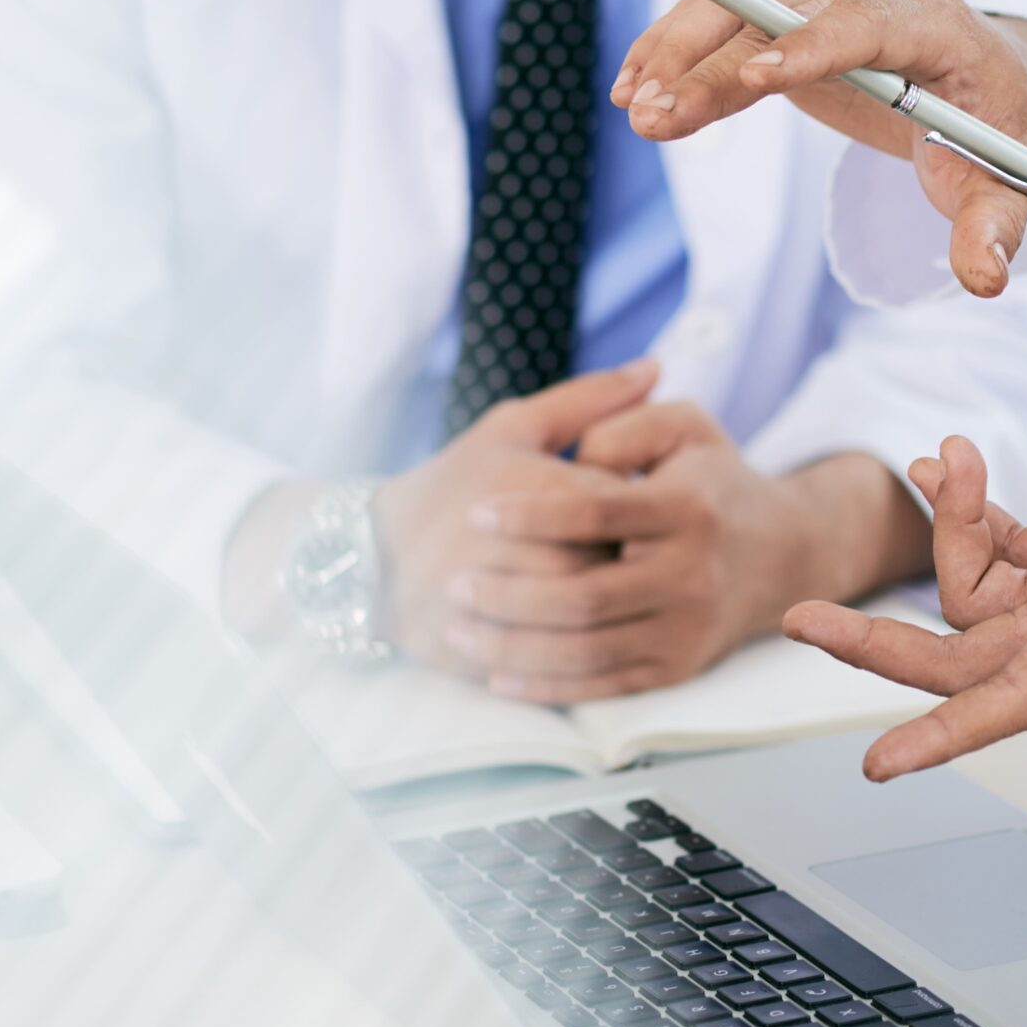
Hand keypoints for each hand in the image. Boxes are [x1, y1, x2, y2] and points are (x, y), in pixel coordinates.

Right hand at [371, 362, 663, 677]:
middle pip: (610, 560)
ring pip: (585, 615)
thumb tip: (656, 366)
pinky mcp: (482, 651)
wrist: (370, 553)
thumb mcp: (513, 429)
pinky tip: (574, 629)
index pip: (619, 501)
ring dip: (604, 605)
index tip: (627, 506)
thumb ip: (589, 399)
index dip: (634, 505)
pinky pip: (550, 660)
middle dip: (622, 557)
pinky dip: (572, 650)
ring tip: (595, 585)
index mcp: (527, 485)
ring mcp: (495, 604)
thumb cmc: (453, 482)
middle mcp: (513, 546)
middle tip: (621, 553)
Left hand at [456, 403, 930, 703]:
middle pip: (586, 596)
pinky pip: (604, 687)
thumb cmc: (711, 481)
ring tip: (461, 630)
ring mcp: (685, 629)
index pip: (596, 514)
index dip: (531, 515)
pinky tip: (499, 674)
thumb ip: (625, 421)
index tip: (477, 513)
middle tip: (455, 584)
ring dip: (515, 647)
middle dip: (510, 595)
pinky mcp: (677, 667)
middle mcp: (691, 575)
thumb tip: (578, 453)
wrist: (780, 554)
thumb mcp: (686, 426)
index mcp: (687, 509)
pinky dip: (547, 686)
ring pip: (588, 650)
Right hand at [611, 0, 1026, 297]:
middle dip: (715, 64)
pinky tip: (631, 85)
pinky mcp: (793, 21)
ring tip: (633, 109)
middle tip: (656, 117)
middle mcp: (875, 0)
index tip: (757, 77)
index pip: (867, 24)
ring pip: (741, 7)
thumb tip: (983, 280)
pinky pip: (726, 18)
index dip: (812, 47)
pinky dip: (677, 46)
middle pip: (784, 13)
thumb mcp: (1004, 186)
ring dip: (681, 52)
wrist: (993, 80)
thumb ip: (992, 230)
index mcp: (936, 29)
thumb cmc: (997, 132)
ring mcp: (828, 6)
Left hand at [782, 416, 1026, 778]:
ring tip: (947, 454)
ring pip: (974, 594)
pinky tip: (952, 462)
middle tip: (796, 616)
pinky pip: (1007, 552)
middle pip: (959, 653)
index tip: (877, 768)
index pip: (1011, 701)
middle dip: (876, 639)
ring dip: (943, 533)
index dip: (943, 737)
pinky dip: (973, 513)